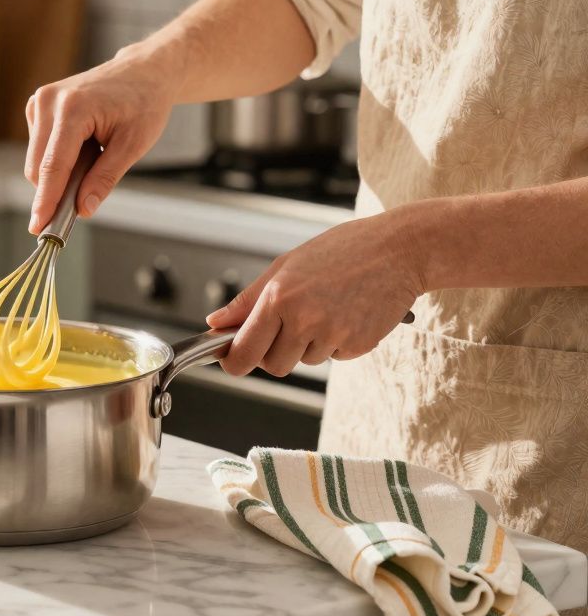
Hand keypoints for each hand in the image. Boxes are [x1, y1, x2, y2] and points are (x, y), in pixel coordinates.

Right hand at [25, 45, 182, 232]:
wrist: (143, 72)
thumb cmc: (143, 102)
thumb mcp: (133, 145)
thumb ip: (105, 178)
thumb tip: (84, 209)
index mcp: (73, 108)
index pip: (53, 165)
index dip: (46, 201)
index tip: (38, 227)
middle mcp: (48, 101)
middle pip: (38, 167)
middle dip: (55, 191)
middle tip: (84, 201)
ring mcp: (39, 102)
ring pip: (36, 161)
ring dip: (59, 174)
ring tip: (94, 157)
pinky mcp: (37, 107)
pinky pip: (39, 149)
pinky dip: (57, 160)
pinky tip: (83, 147)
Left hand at [206, 212, 425, 376]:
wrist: (400, 249)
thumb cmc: (342, 251)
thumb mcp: (286, 266)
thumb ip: (248, 299)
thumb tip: (215, 322)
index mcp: (279, 298)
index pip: (244, 351)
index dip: (234, 362)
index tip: (232, 361)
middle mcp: (304, 320)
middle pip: (273, 366)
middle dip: (275, 354)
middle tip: (289, 326)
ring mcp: (333, 335)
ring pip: (306, 361)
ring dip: (310, 344)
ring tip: (327, 307)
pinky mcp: (359, 345)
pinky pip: (336, 356)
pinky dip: (337, 342)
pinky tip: (348, 313)